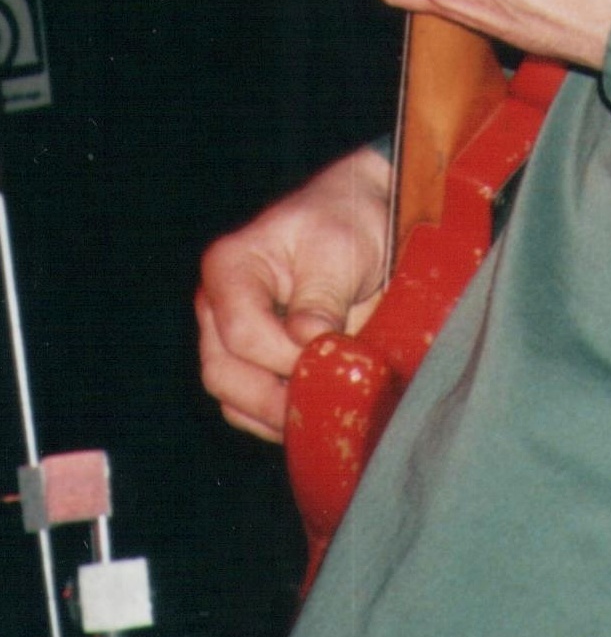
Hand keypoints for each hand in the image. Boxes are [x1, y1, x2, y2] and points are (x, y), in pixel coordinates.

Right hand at [196, 146, 392, 441]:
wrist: (366, 219)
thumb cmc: (348, 223)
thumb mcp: (341, 248)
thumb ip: (322, 295)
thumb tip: (307, 338)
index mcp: (229, 268)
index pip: (241, 335)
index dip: (285, 357)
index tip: (331, 352)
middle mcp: (219, 307)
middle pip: (223, 375)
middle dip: (276, 398)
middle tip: (328, 398)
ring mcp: (231, 339)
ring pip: (234, 401)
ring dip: (279, 415)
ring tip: (326, 408)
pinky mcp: (254, 364)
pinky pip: (253, 409)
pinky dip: (283, 418)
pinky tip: (319, 410)